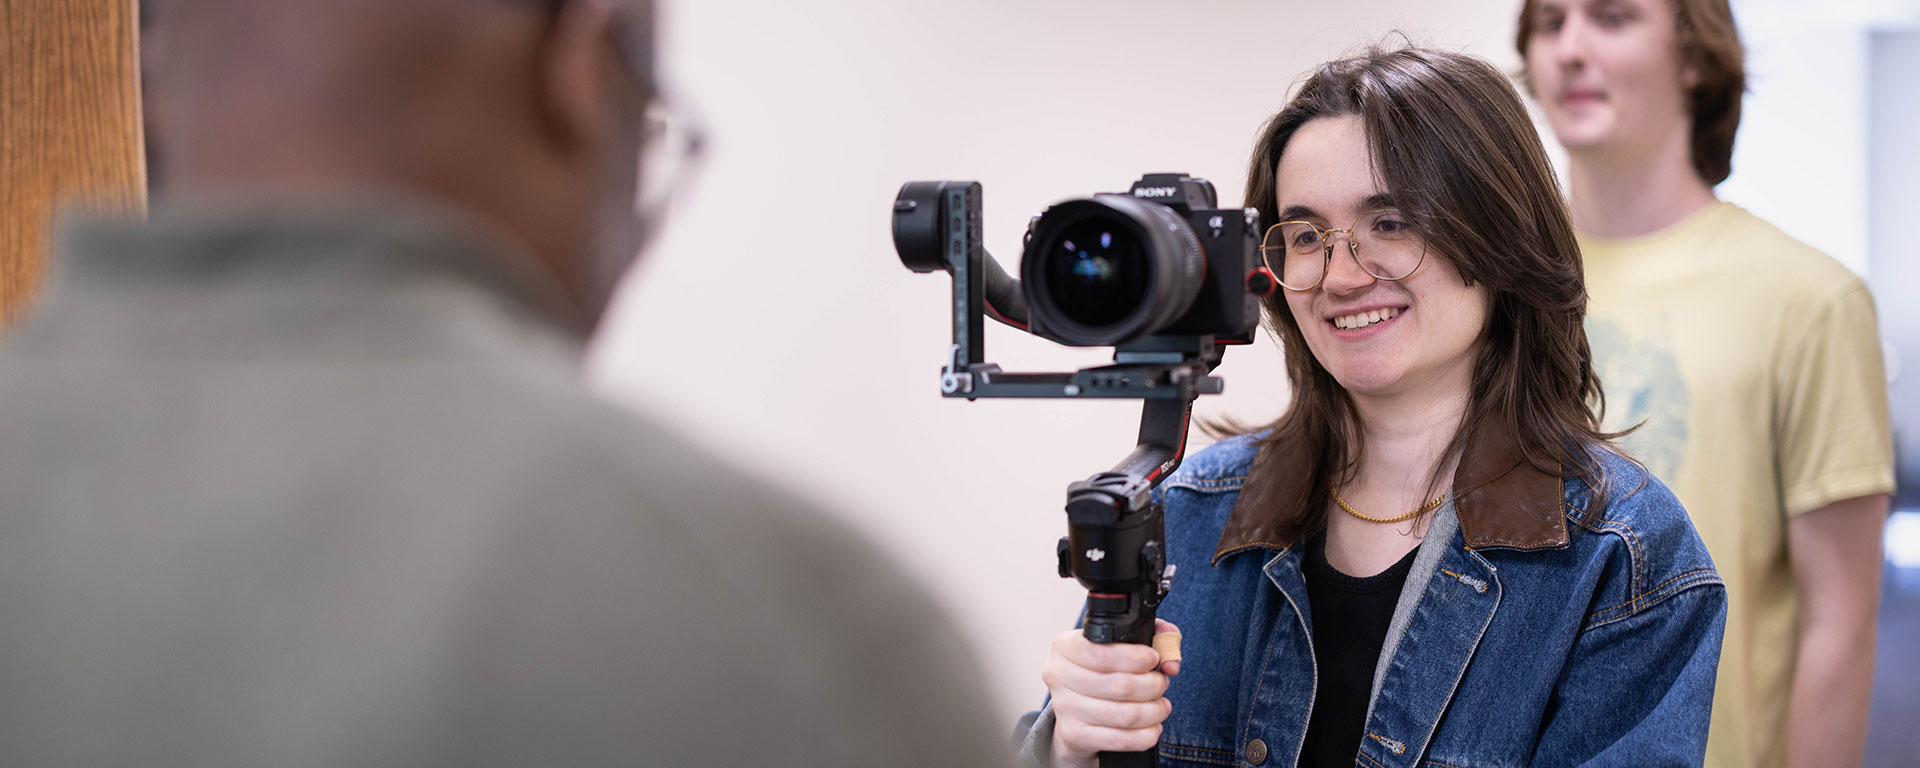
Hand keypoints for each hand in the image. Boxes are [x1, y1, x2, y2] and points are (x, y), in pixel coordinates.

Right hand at [1043, 619, 1181, 767]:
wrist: (1076, 712)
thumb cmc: (1101, 672)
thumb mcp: (1122, 644)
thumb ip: (1154, 636)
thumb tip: (1171, 660)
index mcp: (1065, 646)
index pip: (1102, 652)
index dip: (1136, 657)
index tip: (1154, 659)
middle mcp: (1058, 675)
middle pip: (1120, 685)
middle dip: (1153, 685)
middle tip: (1161, 684)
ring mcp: (1064, 708)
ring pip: (1125, 715)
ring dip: (1154, 711)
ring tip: (1161, 706)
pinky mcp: (1074, 735)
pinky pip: (1120, 740)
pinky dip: (1145, 735)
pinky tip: (1152, 727)